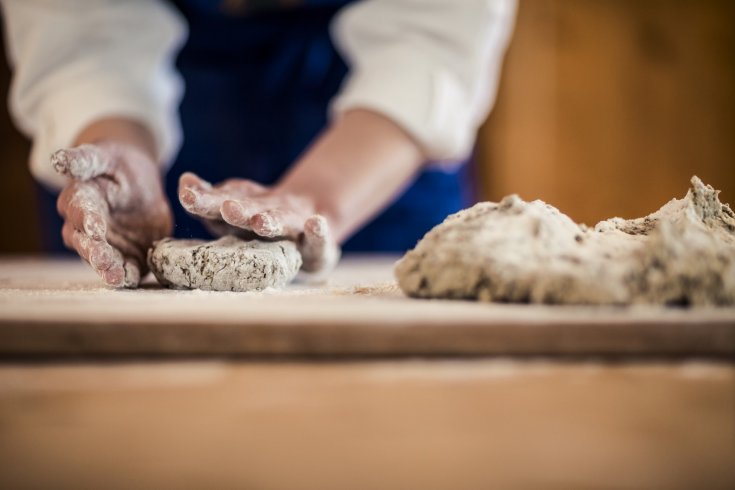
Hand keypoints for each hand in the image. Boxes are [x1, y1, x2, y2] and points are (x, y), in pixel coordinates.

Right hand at [52, 143, 172, 286]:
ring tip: (117, 278)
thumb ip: (84, 160)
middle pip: (86, 243)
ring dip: (109, 270)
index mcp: (80, 200)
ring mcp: (106, 244)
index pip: (80, 210)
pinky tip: (133, 279)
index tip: (94, 227)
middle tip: (103, 260)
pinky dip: (129, 275)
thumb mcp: (103, 157)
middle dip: (94, 252)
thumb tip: (59, 159)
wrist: (137, 182)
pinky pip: (126, 267)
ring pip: (103, 260)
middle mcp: (86, 228)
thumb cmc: (116, 166)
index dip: (86, 219)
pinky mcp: (127, 254)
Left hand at [178, 172, 339, 275]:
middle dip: (239, 211)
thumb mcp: (239, 208)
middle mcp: (272, 212)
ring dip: (272, 221)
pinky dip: (318, 232)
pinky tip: (315, 224)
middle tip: (226, 209)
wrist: (313, 222)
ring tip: (261, 222)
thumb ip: (210, 198)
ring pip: (283, 223)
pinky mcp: (318, 245)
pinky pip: (319, 240)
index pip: (226, 202)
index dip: (207, 200)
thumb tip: (184, 180)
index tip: (187, 196)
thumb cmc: (266, 220)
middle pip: (253, 210)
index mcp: (248, 208)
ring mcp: (296, 227)